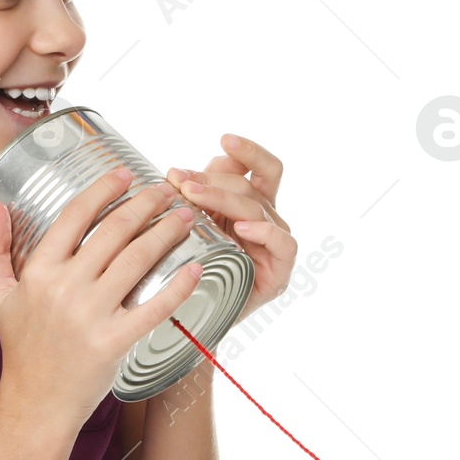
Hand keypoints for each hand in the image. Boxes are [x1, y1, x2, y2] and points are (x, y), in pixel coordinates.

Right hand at [0, 168, 203, 424]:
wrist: (36, 403)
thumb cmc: (21, 348)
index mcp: (39, 272)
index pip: (75, 216)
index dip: (104, 190)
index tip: (126, 173)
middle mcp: (65, 288)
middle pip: (114, 231)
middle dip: (146, 204)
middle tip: (168, 190)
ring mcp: (90, 315)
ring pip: (137, 260)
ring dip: (166, 233)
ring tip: (187, 218)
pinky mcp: (114, 342)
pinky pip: (153, 307)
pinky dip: (178, 287)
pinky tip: (196, 269)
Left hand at [165, 133, 297, 328]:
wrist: (194, 321)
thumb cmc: (190, 270)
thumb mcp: (187, 227)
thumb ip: (192, 198)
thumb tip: (177, 172)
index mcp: (248, 204)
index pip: (258, 167)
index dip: (245, 152)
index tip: (224, 138)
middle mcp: (265, 220)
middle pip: (251, 185)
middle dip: (214, 179)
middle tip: (181, 181)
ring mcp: (274, 244)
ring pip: (258, 208)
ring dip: (224, 198)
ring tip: (193, 197)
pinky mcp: (279, 270)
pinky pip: (282, 243)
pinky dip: (263, 231)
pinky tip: (240, 228)